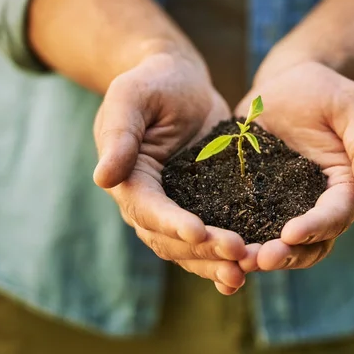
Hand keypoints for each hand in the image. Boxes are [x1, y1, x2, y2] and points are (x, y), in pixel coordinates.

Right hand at [93, 51, 257, 293]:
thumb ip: (119, 134)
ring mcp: (177, 207)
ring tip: (247, 271)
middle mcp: (149, 202)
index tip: (198, 232)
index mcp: (129, 179)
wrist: (180, 83)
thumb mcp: (132, 97)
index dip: (170, 223)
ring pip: (191, 248)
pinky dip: (226, 255)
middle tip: (237, 254)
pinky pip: (212, 237)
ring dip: (215, 262)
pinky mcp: (204, 205)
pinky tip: (250, 269)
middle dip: (203, 249)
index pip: (146, 208)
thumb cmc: (153, 82)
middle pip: (170, 238)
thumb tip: (103, 178)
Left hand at [235, 59, 353, 270]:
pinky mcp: (254, 197)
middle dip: (285, 255)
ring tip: (235, 259)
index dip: (315, 228)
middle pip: (308, 243)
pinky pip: (246, 224)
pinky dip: (235, 238)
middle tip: (257, 259)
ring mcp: (284, 205)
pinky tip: (213, 243)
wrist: (288, 82)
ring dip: (259, 255)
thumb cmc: (327, 91)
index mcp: (346, 188)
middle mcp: (316, 205)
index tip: (290, 233)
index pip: (335, 216)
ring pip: (277, 243)